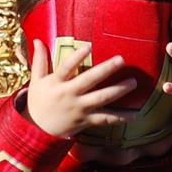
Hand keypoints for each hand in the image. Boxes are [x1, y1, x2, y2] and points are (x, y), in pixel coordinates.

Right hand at [24, 40, 138, 138]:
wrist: (37, 131)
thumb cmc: (38, 102)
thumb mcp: (36, 81)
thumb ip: (40, 60)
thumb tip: (37, 40)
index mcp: (57, 83)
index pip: (66, 67)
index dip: (77, 57)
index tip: (88, 46)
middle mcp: (70, 95)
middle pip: (89, 80)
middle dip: (106, 70)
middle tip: (121, 59)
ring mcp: (80, 109)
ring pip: (101, 99)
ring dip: (118, 90)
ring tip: (133, 82)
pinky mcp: (86, 121)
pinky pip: (105, 119)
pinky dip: (120, 118)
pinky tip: (135, 114)